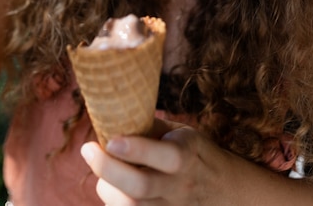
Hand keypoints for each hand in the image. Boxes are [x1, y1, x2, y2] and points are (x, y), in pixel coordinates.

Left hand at [81, 122, 226, 205]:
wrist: (225, 190)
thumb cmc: (195, 153)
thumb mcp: (181, 132)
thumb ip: (150, 127)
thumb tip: (113, 115)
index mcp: (188, 155)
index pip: (166, 156)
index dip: (137, 149)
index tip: (111, 139)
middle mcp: (180, 186)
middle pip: (140, 187)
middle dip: (108, 169)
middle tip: (88, 149)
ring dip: (107, 189)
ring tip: (103, 172)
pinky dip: (115, 203)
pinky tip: (113, 189)